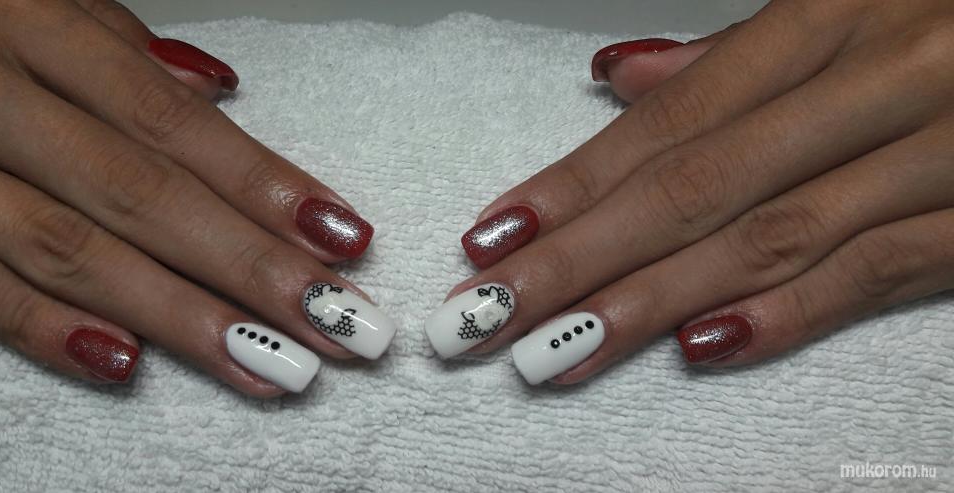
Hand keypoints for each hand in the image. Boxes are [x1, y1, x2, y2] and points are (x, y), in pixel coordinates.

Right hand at [0, 0, 395, 395]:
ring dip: (177, 314)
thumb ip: (113, 43)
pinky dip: (41, 324)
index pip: (171, 120)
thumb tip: (222, 88)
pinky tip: (125, 365)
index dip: (264, 183)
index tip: (343, 241)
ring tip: (269, 366)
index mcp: (26, 17)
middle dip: (249, 266)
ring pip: (63, 244)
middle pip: (138, 190)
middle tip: (339, 326)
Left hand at [425, 0, 953, 384]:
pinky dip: (787, 312)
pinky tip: (699, 346)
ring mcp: (943, 149)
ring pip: (770, 235)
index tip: (495, 237)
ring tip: (558, 349)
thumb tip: (623, 75)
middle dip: (579, 260)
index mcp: (835, 12)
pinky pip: (881, 271)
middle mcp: (883, 76)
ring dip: (650, 301)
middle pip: (696, 186)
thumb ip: (740, 49)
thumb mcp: (858, 0)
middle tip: (487, 316)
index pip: (672, 118)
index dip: (573, 182)